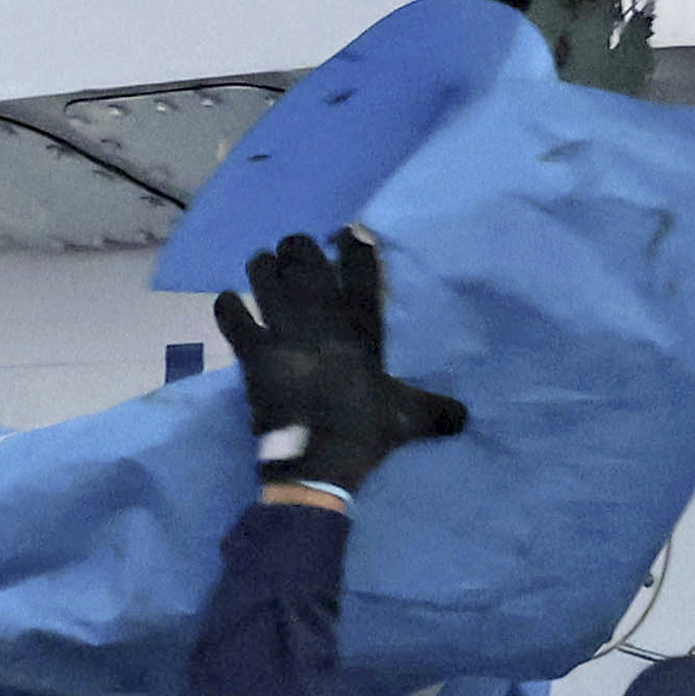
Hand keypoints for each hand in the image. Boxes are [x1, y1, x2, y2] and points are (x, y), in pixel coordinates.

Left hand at [212, 230, 469, 494]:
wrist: (319, 462)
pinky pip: (232, 316)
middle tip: (295, 254)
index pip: (361, 269)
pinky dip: (228, 308)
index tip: (349, 233)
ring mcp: (284, 332)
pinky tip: (229, 305)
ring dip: (263, 269)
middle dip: (297, 249)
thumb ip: (438, 410)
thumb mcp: (410, 418)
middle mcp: (322, 318)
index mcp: (362, 327)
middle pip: (303, 258)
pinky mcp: (253, 353)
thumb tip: (466, 418)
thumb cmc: (366, 433)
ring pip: (265, 276)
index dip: (355, 245)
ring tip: (264, 270)